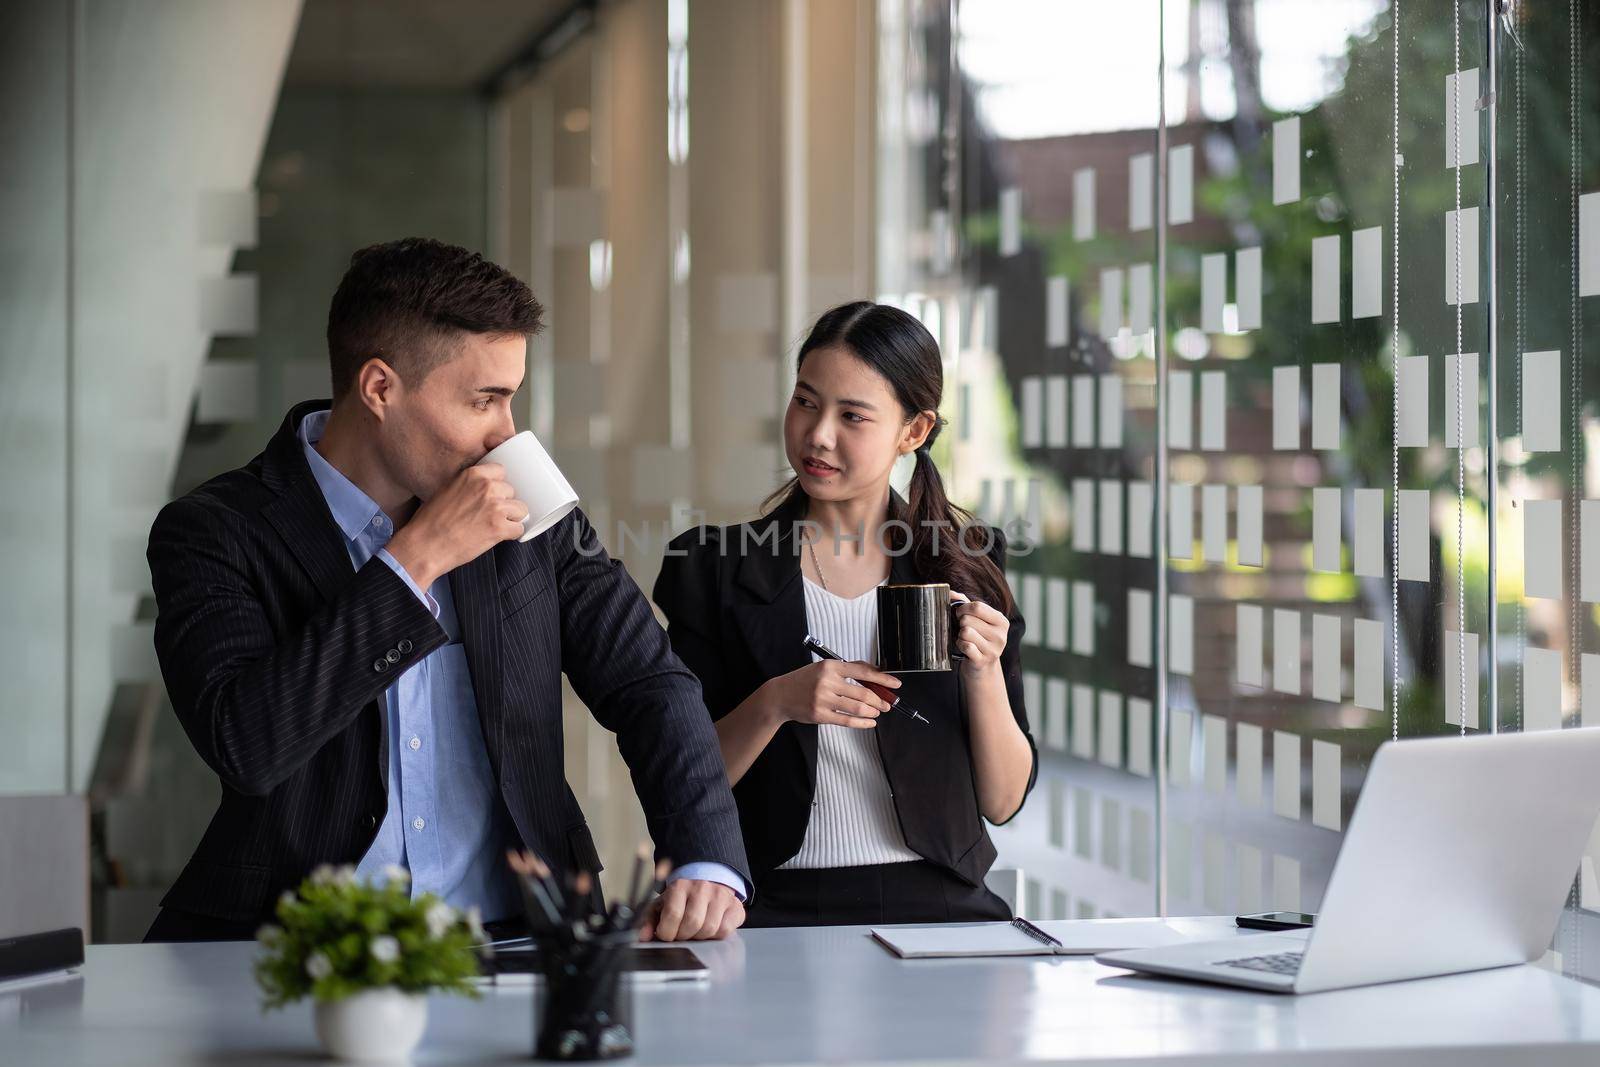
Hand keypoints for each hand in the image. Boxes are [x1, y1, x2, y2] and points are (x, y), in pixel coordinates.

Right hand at [385, 464, 527, 587]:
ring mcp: (495, 507)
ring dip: (512, 518)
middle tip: (491, 515)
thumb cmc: (430, 522)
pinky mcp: (499, 528)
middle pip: (512, 491)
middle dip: (505, 503)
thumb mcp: (447, 490)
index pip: (501, 471)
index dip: (499, 485)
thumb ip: (467, 485)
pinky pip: (519, 529)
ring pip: (521, 509)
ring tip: (496, 526)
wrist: (424, 546)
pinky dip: (512, 534)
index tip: (495, 494)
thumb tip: (482, 488)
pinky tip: (499, 537)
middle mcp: (487, 487)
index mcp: (473, 475)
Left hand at [638, 879, 744, 940]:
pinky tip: (709, 930)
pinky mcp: (735, 906)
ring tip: (694, 931)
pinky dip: (715, 936)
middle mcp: (702, 888)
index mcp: (680, 886)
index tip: (666, 934)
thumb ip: (648, 920)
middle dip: (683, 936)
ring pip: (709, 929)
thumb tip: (642, 937)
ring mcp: (721, 896)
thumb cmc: (683, 898)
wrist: (708, 881)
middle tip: (680, 934)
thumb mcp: (662, 904)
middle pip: (692, 923)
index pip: (673, 915)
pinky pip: (725, 930)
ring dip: (699, 937)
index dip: (667, 932)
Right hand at [759, 659, 900, 728]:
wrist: (780, 695)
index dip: (883, 679)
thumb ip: (848, 670)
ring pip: (857, 708)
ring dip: (872, 712)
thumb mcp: (824, 668)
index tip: (895, 684)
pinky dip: (862, 723)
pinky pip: (847, 721)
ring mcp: (823, 699)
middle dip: (880, 700)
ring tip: (877, 712)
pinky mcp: (820, 715)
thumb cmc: (804, 681)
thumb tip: (874, 674)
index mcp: (831, 666)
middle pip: (863, 693)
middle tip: (886, 704)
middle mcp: (827, 681)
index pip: (863, 671)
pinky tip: (869, 722)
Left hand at [951, 592, 1007, 677]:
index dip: (963, 608)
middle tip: (965, 629)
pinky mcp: (983, 661)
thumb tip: (950, 592)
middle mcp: (1001, 635)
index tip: (960, 613)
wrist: (983, 668)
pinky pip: (965, 646)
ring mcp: (993, 650)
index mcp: (1002, 622)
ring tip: (966, 639)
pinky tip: (965, 648)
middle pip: (968, 619)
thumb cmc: (978, 638)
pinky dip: (960, 645)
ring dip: (960, 635)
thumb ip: (964, 602)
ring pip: (965, 632)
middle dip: (961, 623)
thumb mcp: (977, 619)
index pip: (978, 607)